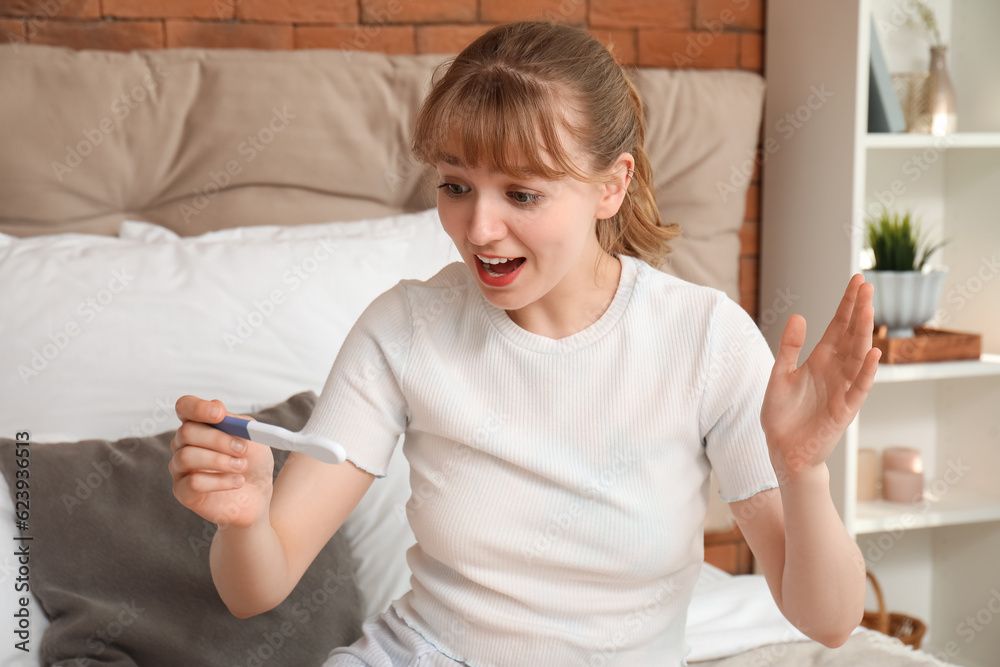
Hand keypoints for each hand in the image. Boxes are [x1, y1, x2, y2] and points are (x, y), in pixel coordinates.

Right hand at [169, 396, 274, 528]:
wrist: (259, 494)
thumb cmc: (253, 461)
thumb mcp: (252, 437)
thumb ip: (234, 422)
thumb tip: (216, 405)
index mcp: (199, 425)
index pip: (184, 407)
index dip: (197, 407)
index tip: (219, 415)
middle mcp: (183, 444)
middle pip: (186, 432)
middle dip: (218, 440)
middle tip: (243, 449)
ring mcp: (180, 468)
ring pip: (186, 456)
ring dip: (219, 461)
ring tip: (242, 467)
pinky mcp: (183, 492)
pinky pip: (192, 482)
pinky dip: (219, 481)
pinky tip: (237, 482)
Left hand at [760, 275, 880, 479]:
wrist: (783, 450)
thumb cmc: (782, 415)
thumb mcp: (779, 376)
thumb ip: (788, 348)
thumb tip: (798, 316)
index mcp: (820, 360)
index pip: (838, 327)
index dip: (847, 305)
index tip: (857, 281)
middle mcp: (836, 371)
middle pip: (852, 335)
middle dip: (858, 311)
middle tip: (866, 285)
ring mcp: (843, 389)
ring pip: (858, 356)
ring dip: (864, 333)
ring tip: (868, 309)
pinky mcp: (845, 410)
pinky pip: (859, 388)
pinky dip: (866, 371)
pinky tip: (873, 353)